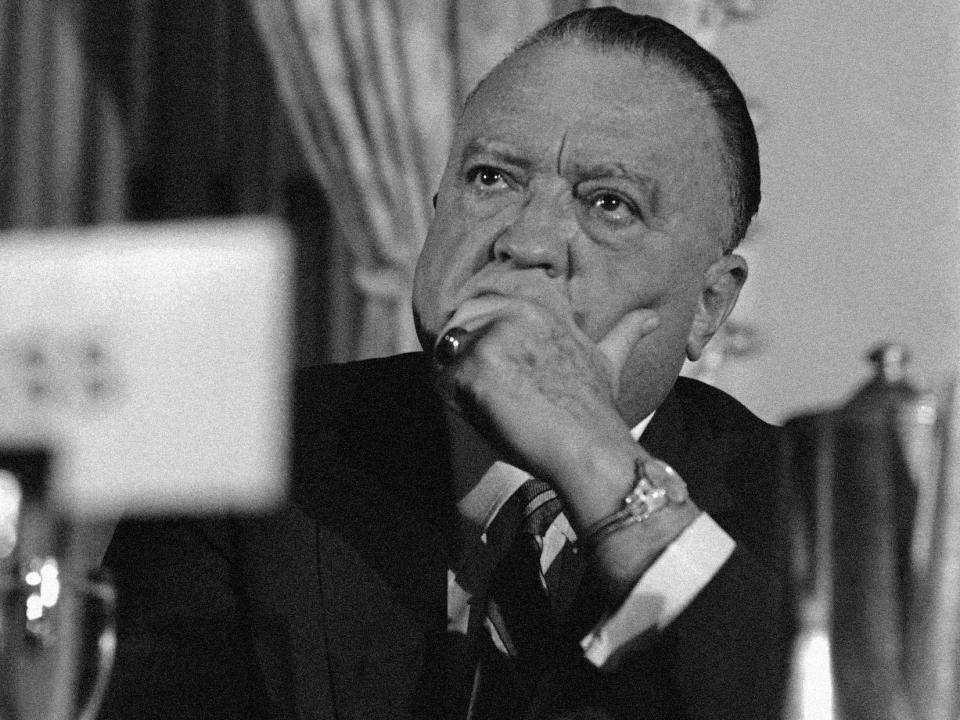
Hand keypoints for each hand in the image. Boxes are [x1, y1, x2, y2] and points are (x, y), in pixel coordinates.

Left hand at [433, 291, 698, 577]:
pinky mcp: (476, 363)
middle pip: (458, 338)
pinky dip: (459, 407)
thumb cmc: (595, 414)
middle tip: (511, 402)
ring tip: (504, 409)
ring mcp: (492, 335)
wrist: (590, 450)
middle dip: (470, 372)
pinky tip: (494, 418)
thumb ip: (626, 333)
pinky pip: (442, 383)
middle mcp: (514, 312)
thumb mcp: (608, 361)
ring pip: (447, 361)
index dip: (486, 358)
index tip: (514, 385)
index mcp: (537, 309)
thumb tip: (654, 316)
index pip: (479, 320)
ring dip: (465, 390)